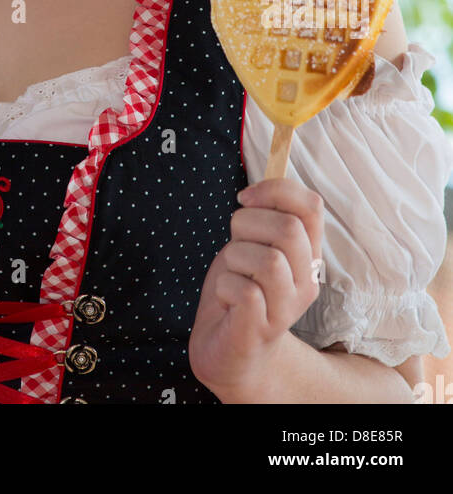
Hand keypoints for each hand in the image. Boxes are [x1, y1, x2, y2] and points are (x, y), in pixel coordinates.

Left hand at [188, 177, 323, 402]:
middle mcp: (305, 281)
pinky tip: (226, 296)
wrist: (229, 352)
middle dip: (247, 224)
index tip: (246, 198)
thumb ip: (263, 218)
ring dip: (235, 257)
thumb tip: (259, 185)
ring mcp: (286, 309)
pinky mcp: (261, 329)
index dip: (276, 190)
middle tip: (235, 242)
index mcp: (306, 254)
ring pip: (268, 260)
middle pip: (289, 230)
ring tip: (232, 273)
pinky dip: (225, 285)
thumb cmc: (240, 289)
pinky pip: (244, 291)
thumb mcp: (253, 244)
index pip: (312, 206)